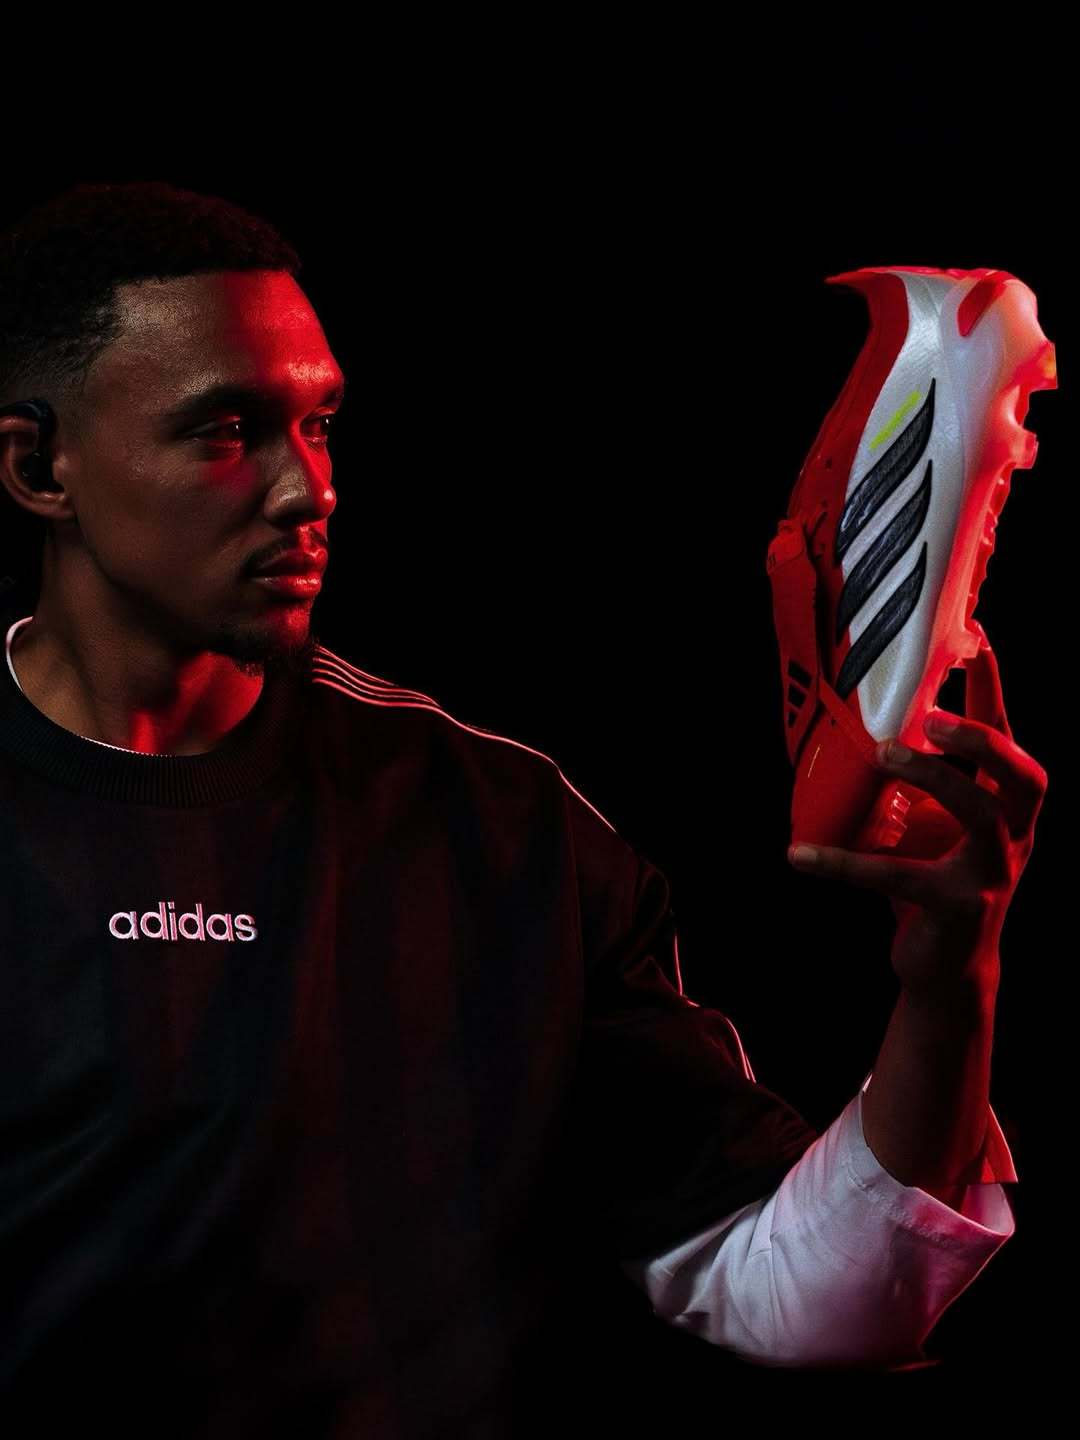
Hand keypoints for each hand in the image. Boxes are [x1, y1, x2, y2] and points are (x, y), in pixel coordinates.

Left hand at [787, 623, 1047, 1001]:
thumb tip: (853, 722)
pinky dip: (843, 864)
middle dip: (985, 737)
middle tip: (934, 716)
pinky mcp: (957, 907)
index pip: (1005, 738)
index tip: (974, 637)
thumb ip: (909, 782)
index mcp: (1006, 807)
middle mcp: (1014, 834)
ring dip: (934, 776)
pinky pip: (897, 876)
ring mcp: (993, 872)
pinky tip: (798, 854)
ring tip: (886, 753)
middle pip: (1023, 773)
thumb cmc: (934, 881)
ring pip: (981, 813)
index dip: (993, 689)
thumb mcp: (926, 825)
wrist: (945, 969)